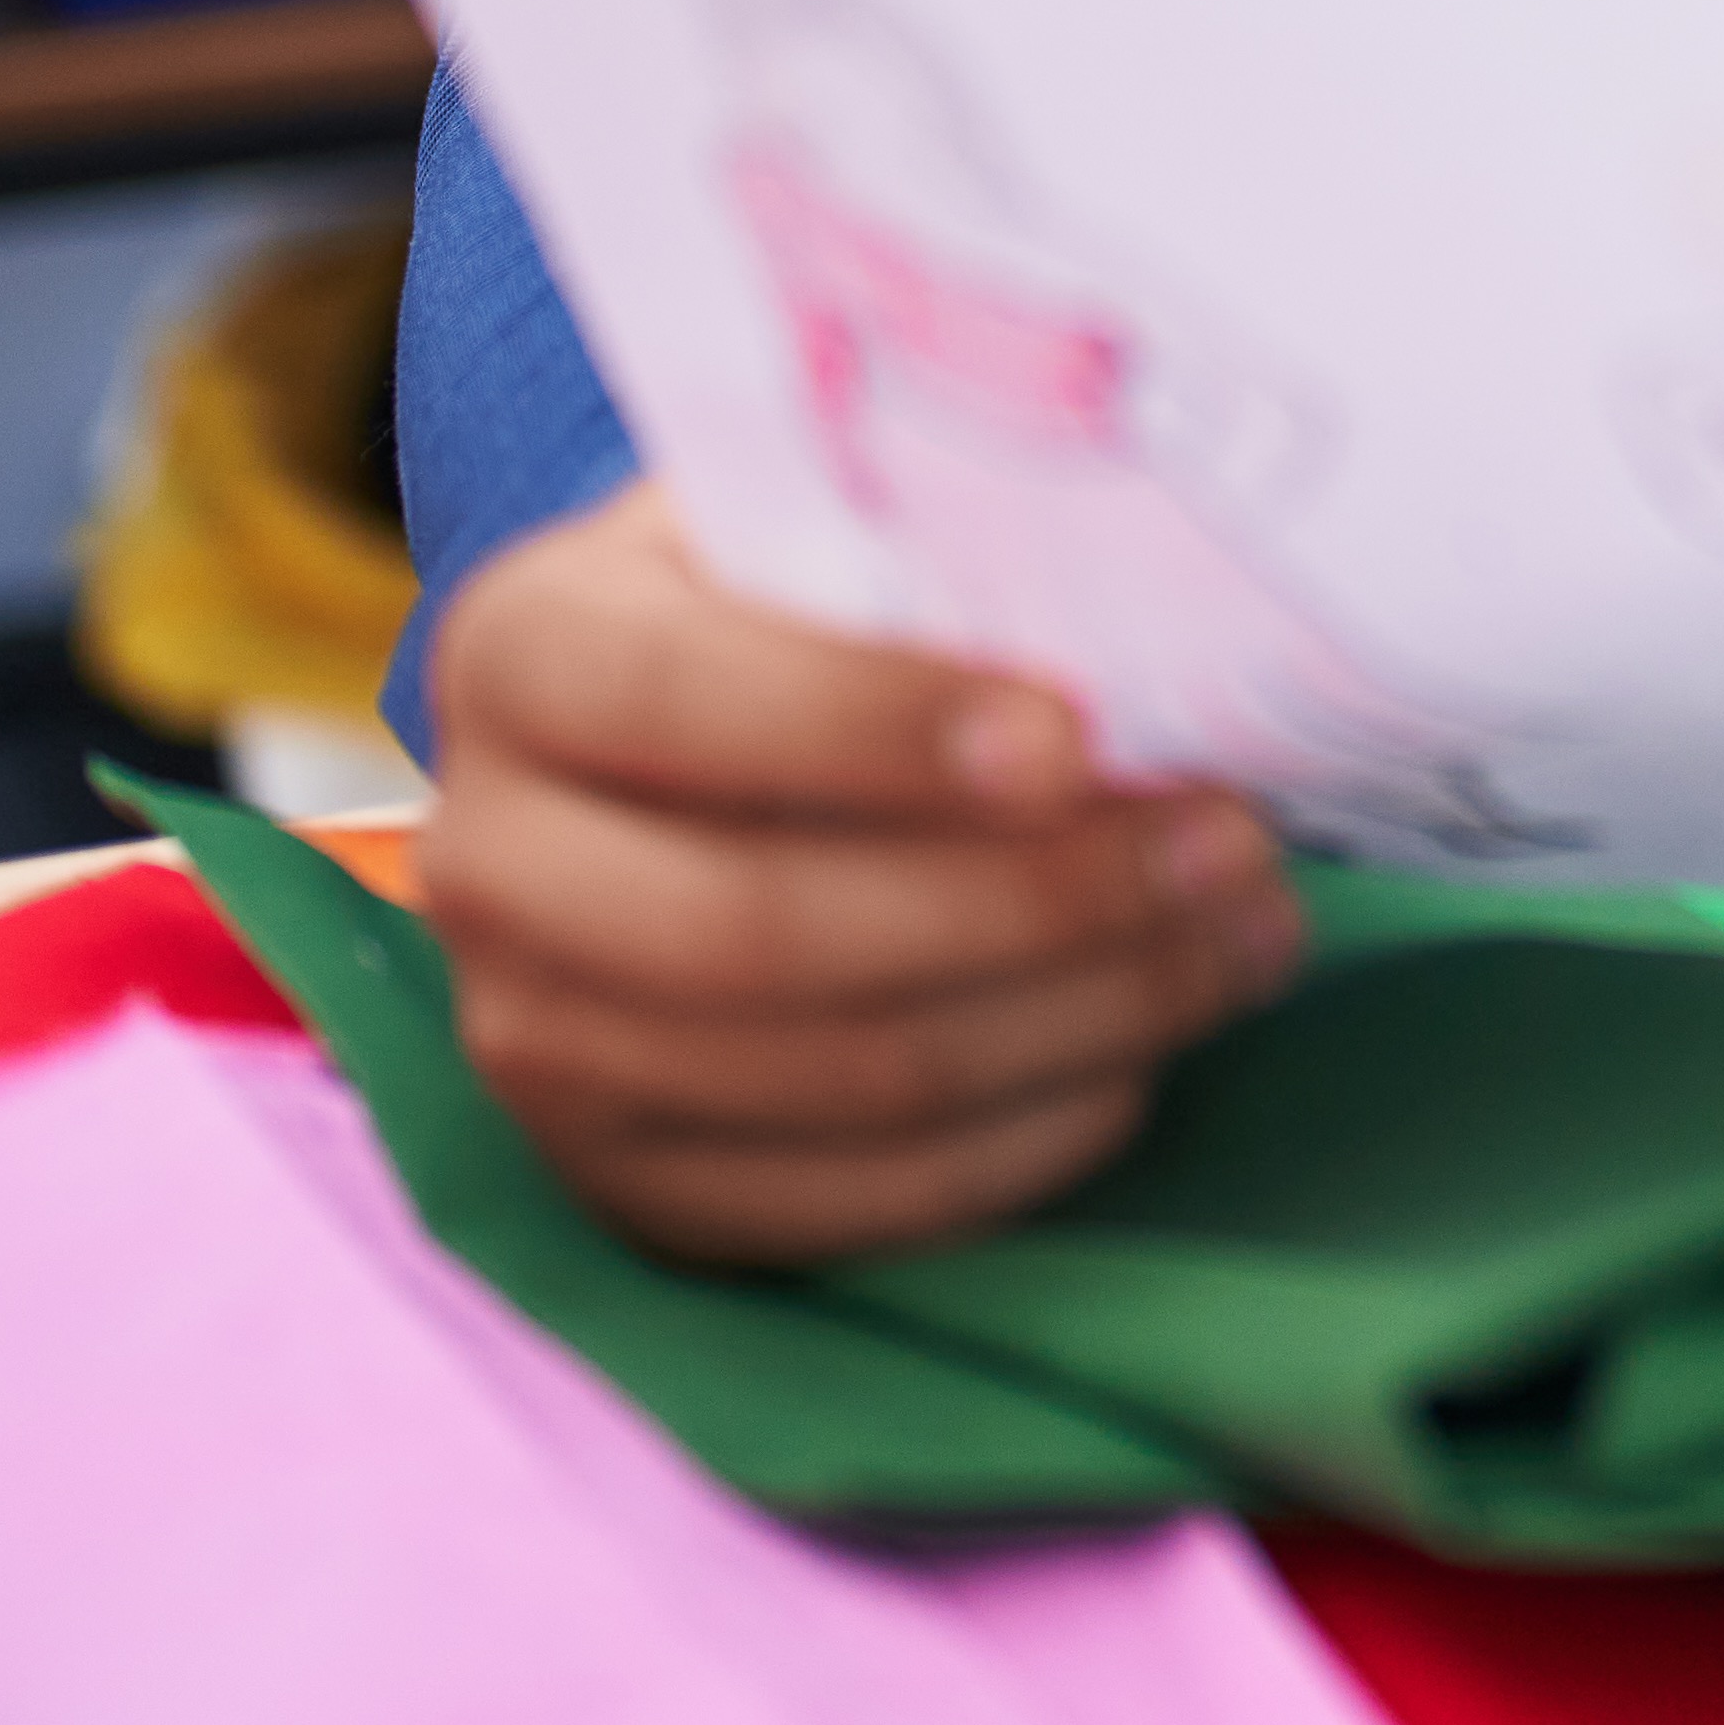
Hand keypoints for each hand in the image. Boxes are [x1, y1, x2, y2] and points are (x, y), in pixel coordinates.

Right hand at [406, 486, 1303, 1265]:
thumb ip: (925, 552)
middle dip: (1035, 900)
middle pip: (761, 931)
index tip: (1074, 739)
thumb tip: (1155, 626)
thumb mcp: (819, 520)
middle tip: (1230, 844)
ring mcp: (532, 1048)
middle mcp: (482, 863)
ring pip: (833, 1079)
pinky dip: (1022, 1140)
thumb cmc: (799, 601)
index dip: (880, 728)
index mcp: (519, 651)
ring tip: (1242, 937)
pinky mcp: (621, 1184)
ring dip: (1078, 1017)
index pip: (684, 702)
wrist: (687, 743)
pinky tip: (1144, 1056)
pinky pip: (846, 1204)